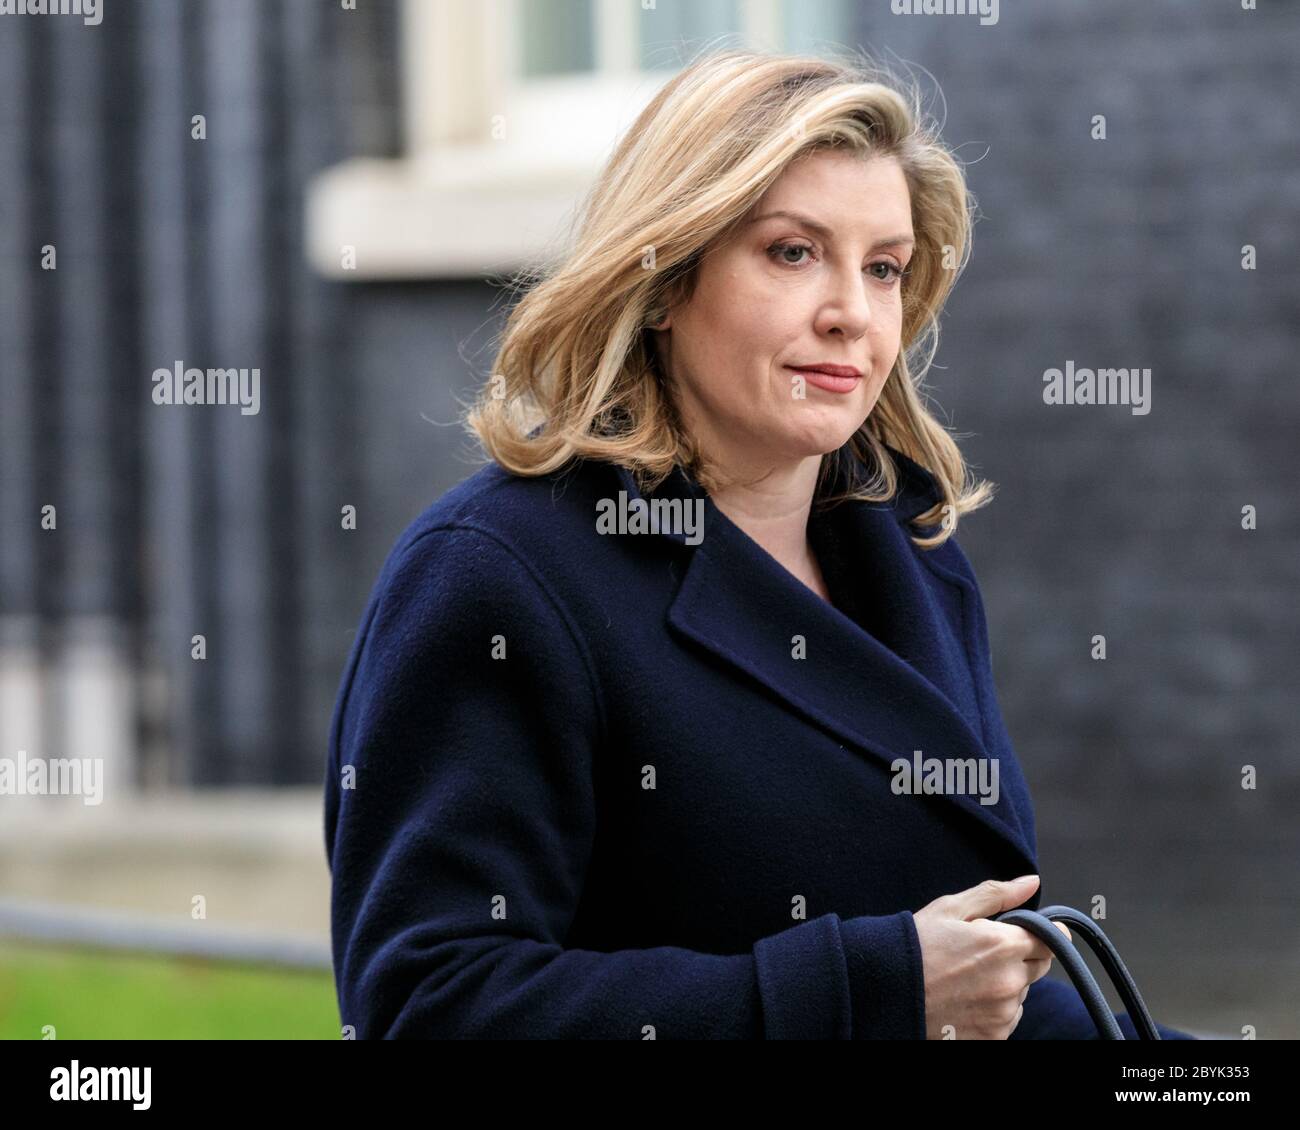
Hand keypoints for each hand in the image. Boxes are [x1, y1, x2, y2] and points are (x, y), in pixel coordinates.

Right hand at [913, 874, 1071, 1038]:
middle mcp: (1010, 982)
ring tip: (968, 977)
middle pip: (1040, 966)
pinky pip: (1008, 1018)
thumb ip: (996, 894)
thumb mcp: (950, 909)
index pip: (1051, 940)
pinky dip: (995, 1008)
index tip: (1027, 932)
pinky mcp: (994, 1037)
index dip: (1042, 933)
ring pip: (1022, 993)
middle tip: (983, 952)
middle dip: (1021, 956)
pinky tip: (966, 998)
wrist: (885, 991)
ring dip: (1007, 983)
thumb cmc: (915, 945)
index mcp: (1003, 945)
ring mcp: (1003, 1014)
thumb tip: (1031, 882)